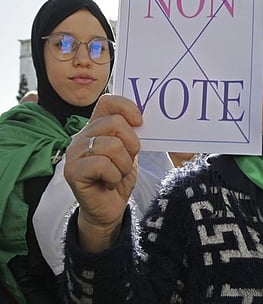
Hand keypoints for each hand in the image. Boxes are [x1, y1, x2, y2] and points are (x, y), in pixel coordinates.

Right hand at [64, 94, 142, 251]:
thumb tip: (141, 117)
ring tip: (116, 174)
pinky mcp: (72, 171)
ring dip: (123, 165)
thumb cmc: (118, 178)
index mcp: (95, 127)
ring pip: (112, 145)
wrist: (109, 208)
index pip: (108, 102)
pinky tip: (108, 183)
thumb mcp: (129, 151)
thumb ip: (130, 134)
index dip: (127, 107)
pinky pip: (103, 165)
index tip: (140, 122)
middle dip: (131, 144)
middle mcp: (81, 136)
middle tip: (126, 161)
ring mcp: (74, 153)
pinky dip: (114, 176)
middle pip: (115, 123)